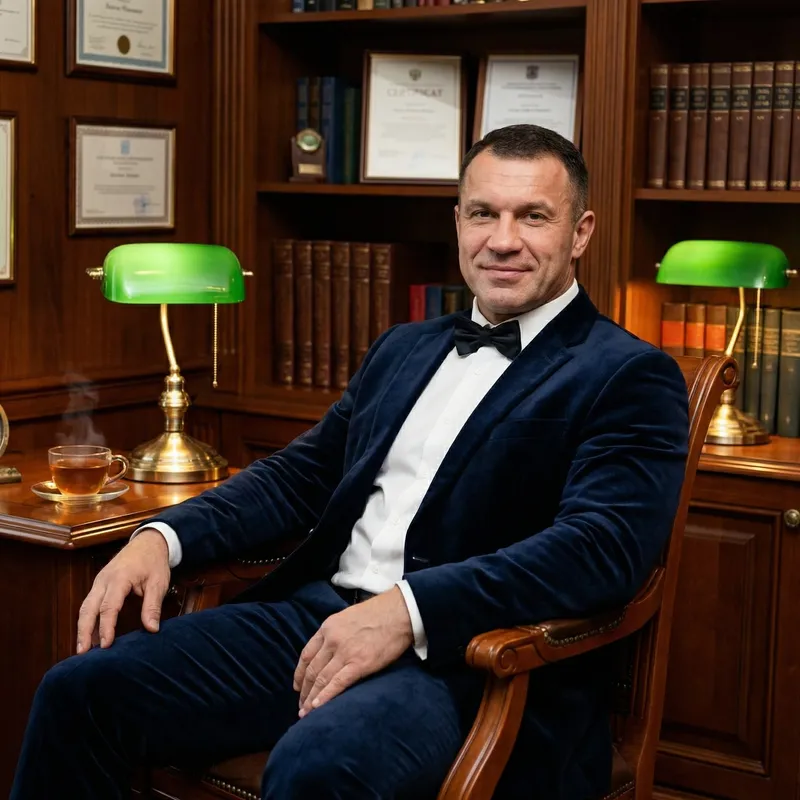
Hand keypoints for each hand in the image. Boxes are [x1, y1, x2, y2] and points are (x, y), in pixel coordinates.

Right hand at [76, 528, 170, 653]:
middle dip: (84, 631)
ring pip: (85, 607)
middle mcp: (104, 580)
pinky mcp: (99, 585)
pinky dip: (87, 619)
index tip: (106, 645)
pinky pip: (89, 603)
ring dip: (83, 627)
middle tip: (82, 653)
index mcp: (119, 578)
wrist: (148, 542)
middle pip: (88, 608)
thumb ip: (152, 606)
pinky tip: (90, 635)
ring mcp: (99, 582)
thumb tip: (152, 629)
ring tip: (83, 649)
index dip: (106, 627)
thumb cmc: (153, 562)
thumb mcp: (158, 582)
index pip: (109, 607)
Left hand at [293, 587, 413, 716]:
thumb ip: (336, 631)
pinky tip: (317, 707)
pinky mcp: (359, 664)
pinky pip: (337, 684)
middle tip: (301, 705)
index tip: (297, 686)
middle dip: (304, 690)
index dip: (299, 673)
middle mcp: (332, 640)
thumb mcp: (348, 616)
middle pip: (312, 670)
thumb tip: (331, 648)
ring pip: (321, 679)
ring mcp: (345, 652)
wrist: (399, 611)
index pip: (306, 654)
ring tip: (306, 712)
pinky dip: (325, 697)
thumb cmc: (379, 612)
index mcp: (328, 627)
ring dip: (311, 698)